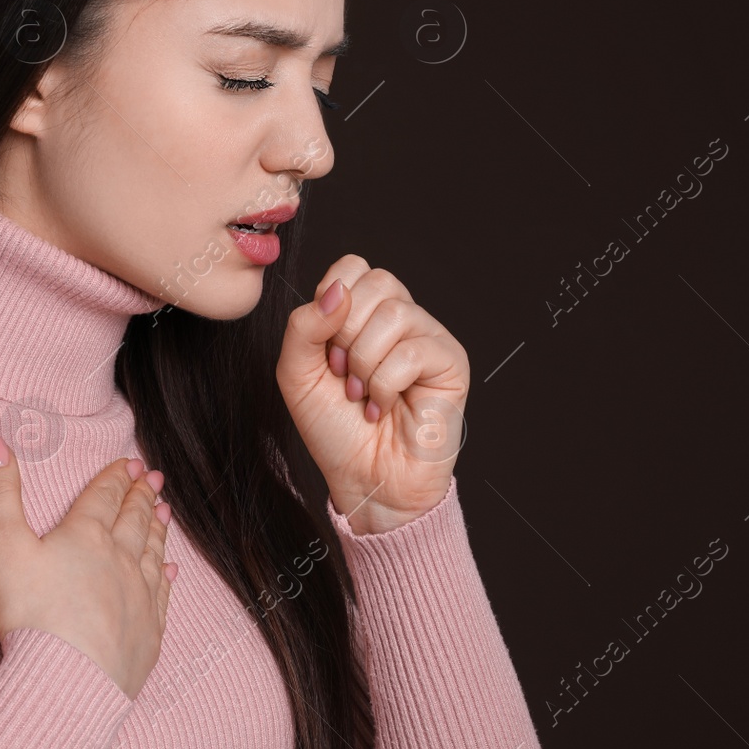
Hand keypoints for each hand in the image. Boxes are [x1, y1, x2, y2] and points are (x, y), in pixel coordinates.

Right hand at [0, 433, 177, 698]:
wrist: (65, 680)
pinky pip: (162, 595)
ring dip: (158, 528)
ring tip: (164, 510)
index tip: (131, 463)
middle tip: (153, 478)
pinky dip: (167, 577)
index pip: (103, 497)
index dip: (116, 477)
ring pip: (152, 552)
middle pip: (134, 520)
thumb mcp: (3, 546)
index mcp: (85, 536)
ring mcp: (138, 597)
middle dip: (141, 496)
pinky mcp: (148, 633)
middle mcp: (120, 560)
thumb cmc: (30, 614)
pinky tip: (170, 569)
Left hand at [276, 255, 469, 534]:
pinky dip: (385, 385)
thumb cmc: (334, 429)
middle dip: (345, 333)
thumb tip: (336, 291)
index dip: (331, 302)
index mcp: (365, 313)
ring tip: (362, 395)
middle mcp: (401, 318)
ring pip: (395, 314)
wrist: (363, 480)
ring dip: (364, 363)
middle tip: (343, 375)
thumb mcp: (297, 373)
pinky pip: (412, 352)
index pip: (353, 267)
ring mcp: (428, 338)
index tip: (326, 349)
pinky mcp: (451, 363)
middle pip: (377, 282)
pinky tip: (382, 407)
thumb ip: (304, 326)